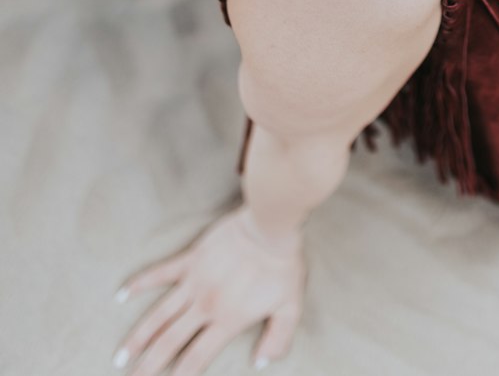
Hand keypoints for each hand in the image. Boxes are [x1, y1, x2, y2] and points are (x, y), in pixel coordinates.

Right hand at [111, 205, 305, 373]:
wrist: (270, 225)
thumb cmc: (283, 266)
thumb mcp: (290, 307)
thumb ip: (278, 339)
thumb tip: (262, 363)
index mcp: (227, 320)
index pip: (196, 359)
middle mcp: (205, 306)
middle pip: (169, 343)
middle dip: (148, 366)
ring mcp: (194, 282)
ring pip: (158, 315)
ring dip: (137, 337)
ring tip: (120, 356)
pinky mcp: (190, 259)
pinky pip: (159, 273)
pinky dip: (139, 284)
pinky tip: (121, 295)